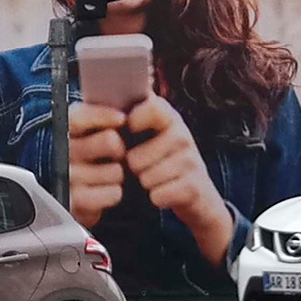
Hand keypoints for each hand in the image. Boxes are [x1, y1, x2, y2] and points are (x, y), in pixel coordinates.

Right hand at [65, 102, 129, 227]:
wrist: (82, 194)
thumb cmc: (95, 155)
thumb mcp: (98, 129)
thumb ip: (112, 111)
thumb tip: (143, 94)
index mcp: (67, 127)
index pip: (80, 115)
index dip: (103, 115)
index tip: (122, 118)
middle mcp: (64, 150)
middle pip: (109, 141)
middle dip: (120, 148)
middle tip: (117, 151)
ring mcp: (69, 176)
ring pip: (115, 171)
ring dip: (119, 174)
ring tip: (108, 173)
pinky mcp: (76, 200)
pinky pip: (113, 193)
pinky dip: (114, 192)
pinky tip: (105, 189)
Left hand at [123, 95, 234, 264]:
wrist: (198, 193)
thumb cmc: (164, 161)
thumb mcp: (153, 135)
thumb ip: (133, 118)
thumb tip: (102, 103)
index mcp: (170, 118)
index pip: (152, 108)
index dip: (134, 121)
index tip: (131, 130)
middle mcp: (183, 136)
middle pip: (135, 157)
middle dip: (134, 167)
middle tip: (146, 166)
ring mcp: (190, 161)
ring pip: (145, 178)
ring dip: (146, 183)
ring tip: (157, 178)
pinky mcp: (193, 187)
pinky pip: (157, 195)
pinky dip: (157, 197)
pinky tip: (165, 192)